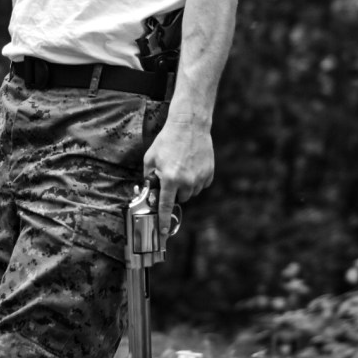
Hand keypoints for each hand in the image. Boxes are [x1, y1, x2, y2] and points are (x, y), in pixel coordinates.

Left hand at [143, 115, 214, 233]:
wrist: (189, 125)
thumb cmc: (167, 141)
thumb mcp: (150, 158)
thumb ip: (148, 178)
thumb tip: (149, 192)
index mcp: (169, 179)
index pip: (165, 206)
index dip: (163, 221)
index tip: (163, 232)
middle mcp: (186, 181)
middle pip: (181, 199)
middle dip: (175, 191)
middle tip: (172, 176)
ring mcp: (200, 178)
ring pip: (192, 192)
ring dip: (187, 186)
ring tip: (183, 167)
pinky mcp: (209, 173)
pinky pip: (202, 184)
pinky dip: (197, 180)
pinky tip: (192, 166)